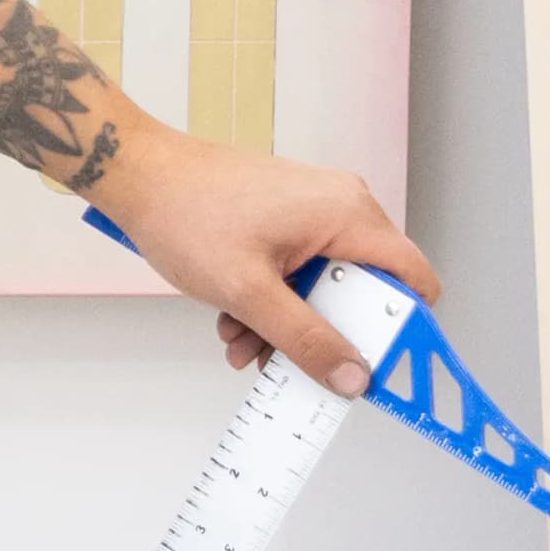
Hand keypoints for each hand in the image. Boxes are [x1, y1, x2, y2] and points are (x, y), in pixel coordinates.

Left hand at [89, 124, 435, 397]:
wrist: (136, 174)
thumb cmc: (185, 215)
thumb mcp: (250, 294)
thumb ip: (306, 340)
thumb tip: (353, 376)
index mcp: (348, 215)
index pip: (413, 278)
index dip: (403, 329)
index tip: (376, 366)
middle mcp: (340, 206)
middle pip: (364, 291)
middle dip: (324, 334)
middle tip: (287, 362)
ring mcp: (311, 210)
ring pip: (324, 287)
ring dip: (287, 325)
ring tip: (240, 341)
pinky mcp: (286, 217)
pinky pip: (298, 271)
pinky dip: (271, 301)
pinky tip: (232, 320)